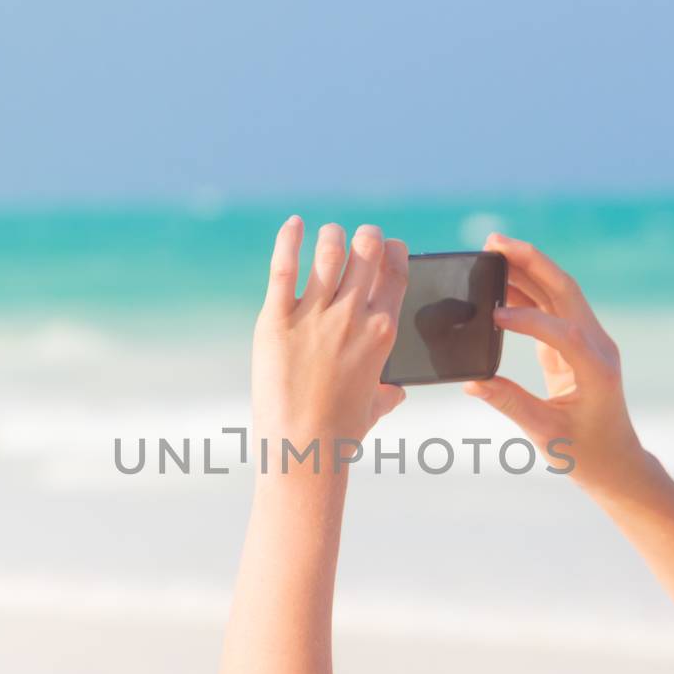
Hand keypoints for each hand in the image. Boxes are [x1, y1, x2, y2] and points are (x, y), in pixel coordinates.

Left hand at [252, 217, 410, 454]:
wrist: (303, 449)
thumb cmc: (341, 433)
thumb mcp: (374, 408)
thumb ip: (388, 394)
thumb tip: (398, 393)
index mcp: (382, 332)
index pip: (397, 271)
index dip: (393, 250)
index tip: (387, 246)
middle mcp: (352, 317)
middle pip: (366, 250)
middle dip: (365, 236)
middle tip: (358, 236)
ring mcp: (314, 316)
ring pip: (329, 252)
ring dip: (331, 237)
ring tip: (328, 235)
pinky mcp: (276, 320)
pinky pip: (283, 267)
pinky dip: (289, 239)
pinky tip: (293, 224)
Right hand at [463, 232, 649, 501]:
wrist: (616, 462)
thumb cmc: (585, 453)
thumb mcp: (545, 433)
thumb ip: (509, 403)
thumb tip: (472, 381)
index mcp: (596, 369)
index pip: (563, 332)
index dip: (528, 320)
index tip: (493, 316)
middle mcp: (598, 345)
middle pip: (564, 289)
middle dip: (530, 261)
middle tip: (494, 241)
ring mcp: (589, 340)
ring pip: (558, 291)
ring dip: (526, 269)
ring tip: (490, 252)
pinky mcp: (576, 343)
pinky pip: (551, 308)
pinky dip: (525, 292)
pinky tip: (498, 286)